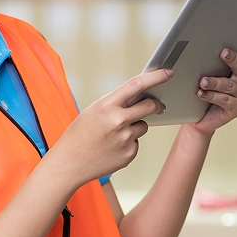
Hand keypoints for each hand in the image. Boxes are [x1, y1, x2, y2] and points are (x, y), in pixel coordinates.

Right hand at [49, 69, 169, 188]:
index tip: (168, 73)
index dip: (156, 77)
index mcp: (106, 105)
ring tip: (113, 135)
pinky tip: (111, 148)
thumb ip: (116, 103)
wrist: (68, 164)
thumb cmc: (78, 135)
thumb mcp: (93, 111)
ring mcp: (125, 139)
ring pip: (143, 126)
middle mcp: (118, 121)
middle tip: (159, 104)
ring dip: (135, 126)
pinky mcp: (129, 154)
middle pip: (150, 106)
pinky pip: (136, 142)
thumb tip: (140, 96)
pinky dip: (128, 143)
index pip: (137, 84)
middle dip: (156, 104)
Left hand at [189, 18, 236, 135]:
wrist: (197, 114)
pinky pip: (225, 100)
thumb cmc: (200, 86)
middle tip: (223, 52)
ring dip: (215, 82)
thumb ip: (205, 54)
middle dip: (233, 58)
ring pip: (230, 84)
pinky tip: (201, 93)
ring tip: (203, 81)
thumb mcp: (203, 67)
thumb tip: (192, 38)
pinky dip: (211, 95)